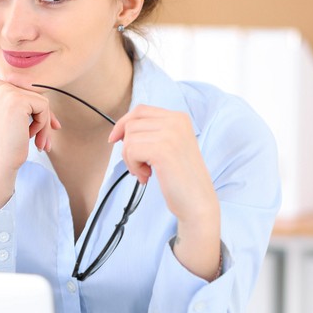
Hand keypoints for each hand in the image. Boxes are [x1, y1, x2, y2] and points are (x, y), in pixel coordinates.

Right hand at [0, 79, 60, 208]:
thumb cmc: (6, 144)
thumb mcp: (12, 117)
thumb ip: (24, 102)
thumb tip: (46, 98)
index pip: (26, 92)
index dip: (38, 111)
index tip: (49, 128)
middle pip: (34, 95)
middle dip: (43, 119)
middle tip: (44, 143)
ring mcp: (5, 91)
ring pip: (41, 101)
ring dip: (43, 124)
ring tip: (39, 143)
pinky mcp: (17, 100)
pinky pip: (44, 106)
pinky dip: (43, 125)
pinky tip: (30, 137)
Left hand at [109, 105, 219, 276]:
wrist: (198, 202)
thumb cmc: (181, 178)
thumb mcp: (170, 146)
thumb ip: (151, 133)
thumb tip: (120, 130)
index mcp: (179, 118)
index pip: (140, 110)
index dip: (123, 124)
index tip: (114, 139)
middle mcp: (176, 121)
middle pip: (131, 124)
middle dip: (128, 147)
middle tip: (140, 166)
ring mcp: (171, 134)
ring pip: (129, 139)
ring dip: (131, 159)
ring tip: (146, 172)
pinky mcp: (162, 150)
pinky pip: (131, 151)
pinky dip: (134, 166)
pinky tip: (147, 176)